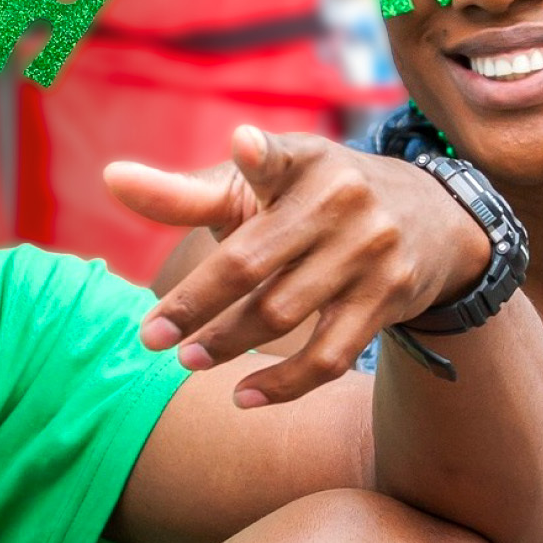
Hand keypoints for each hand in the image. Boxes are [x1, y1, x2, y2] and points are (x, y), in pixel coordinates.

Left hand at [106, 125, 490, 406]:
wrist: (432, 221)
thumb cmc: (312, 200)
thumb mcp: (259, 185)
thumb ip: (185, 193)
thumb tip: (110, 179)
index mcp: (302, 162)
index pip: (275, 159)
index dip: (259, 155)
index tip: (244, 145)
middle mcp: (340, 201)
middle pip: (251, 261)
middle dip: (195, 304)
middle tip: (149, 336)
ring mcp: (368, 252)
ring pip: (283, 313)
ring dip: (228, 343)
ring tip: (185, 360)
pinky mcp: (388, 299)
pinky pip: (330, 355)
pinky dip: (284, 383)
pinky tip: (244, 397)